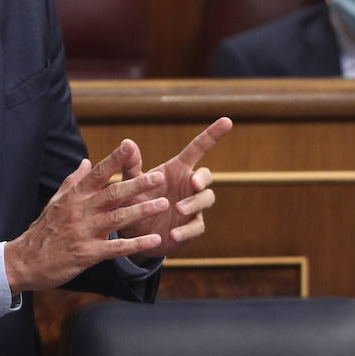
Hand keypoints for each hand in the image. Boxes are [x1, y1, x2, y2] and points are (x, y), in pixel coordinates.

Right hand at [4, 141, 168, 293]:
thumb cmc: (44, 229)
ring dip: (142, 211)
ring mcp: (84, 232)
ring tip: (163, 204)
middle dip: (137, 184)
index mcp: (75, 197)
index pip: (97, 174)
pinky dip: (136, 245)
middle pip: (113, 194)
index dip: (114, 159)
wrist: (24, 261)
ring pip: (117, 219)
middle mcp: (80, 211)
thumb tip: (87, 161)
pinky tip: (154, 241)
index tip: (130, 145)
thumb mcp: (56, 201)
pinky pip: (116, 248)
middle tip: (159, 176)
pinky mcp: (87, 254)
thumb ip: (74, 181)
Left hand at [118, 117, 232, 257]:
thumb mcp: (130, 184)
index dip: (212, 134)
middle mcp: (188, 185)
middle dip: (203, 178)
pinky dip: (187, 230)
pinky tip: (174, 235)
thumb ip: (131, 165)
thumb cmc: (134, 201)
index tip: (227, 120)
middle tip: (193, 183)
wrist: (134, 234)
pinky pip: (197, 226)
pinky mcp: (191, 227)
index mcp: (177, 169)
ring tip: (179, 210)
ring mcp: (193, 206)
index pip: (198, 148)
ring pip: (206, 199)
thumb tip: (127, 142)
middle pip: (206, 176)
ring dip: (195, 203)